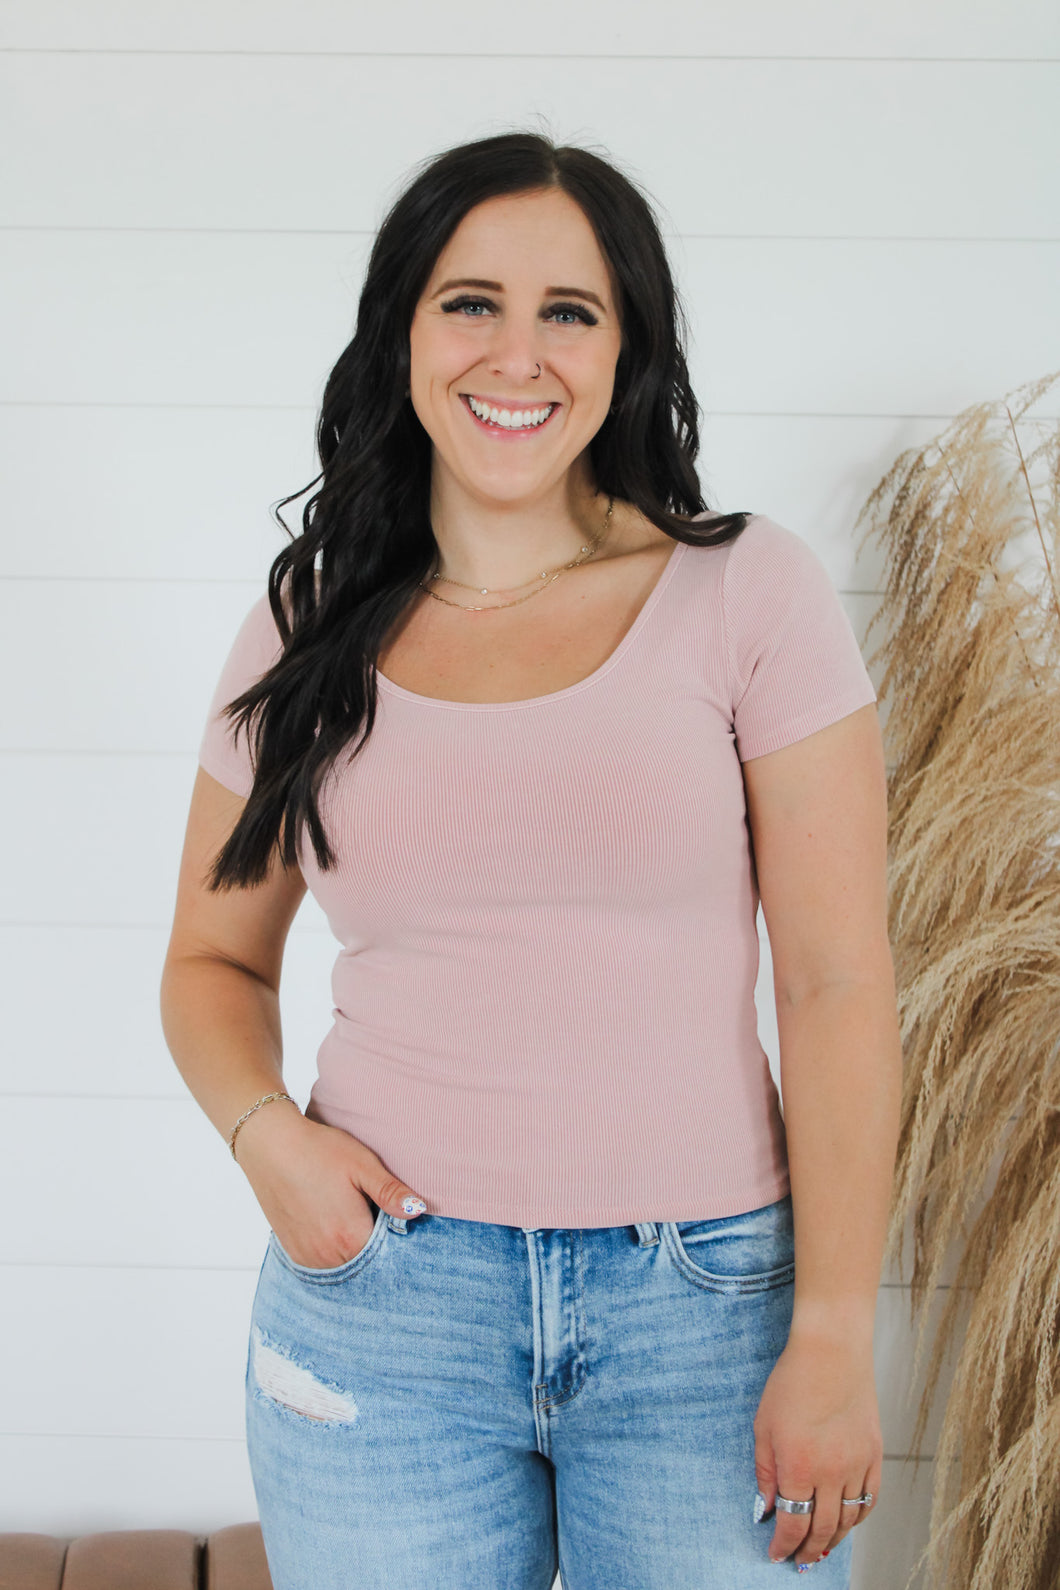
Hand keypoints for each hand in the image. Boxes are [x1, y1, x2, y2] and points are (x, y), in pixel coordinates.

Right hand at [232, 1104, 426, 1268]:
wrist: (270, 1146)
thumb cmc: (318, 1150)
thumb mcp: (362, 1165)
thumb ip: (391, 1193)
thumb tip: (419, 1210)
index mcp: (351, 1236)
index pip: (389, 1251)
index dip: (395, 1234)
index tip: (394, 1215)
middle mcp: (329, 1255)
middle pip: (367, 1260)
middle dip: (376, 1242)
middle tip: (371, 1208)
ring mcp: (308, 1256)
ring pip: (345, 1263)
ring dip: (354, 1247)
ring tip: (349, 1213)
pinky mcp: (293, 1252)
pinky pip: (324, 1262)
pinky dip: (333, 1249)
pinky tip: (332, 1222)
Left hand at [753, 1334, 881, 1568]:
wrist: (832, 1351)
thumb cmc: (792, 1382)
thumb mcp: (763, 1425)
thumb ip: (765, 1471)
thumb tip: (766, 1509)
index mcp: (798, 1466)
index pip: (792, 1523)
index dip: (783, 1545)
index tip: (775, 1554)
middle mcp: (831, 1472)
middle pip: (821, 1529)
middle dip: (806, 1550)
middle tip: (797, 1561)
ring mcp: (857, 1465)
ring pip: (848, 1520)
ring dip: (833, 1540)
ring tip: (820, 1549)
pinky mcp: (874, 1455)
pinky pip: (869, 1499)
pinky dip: (858, 1518)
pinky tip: (847, 1523)